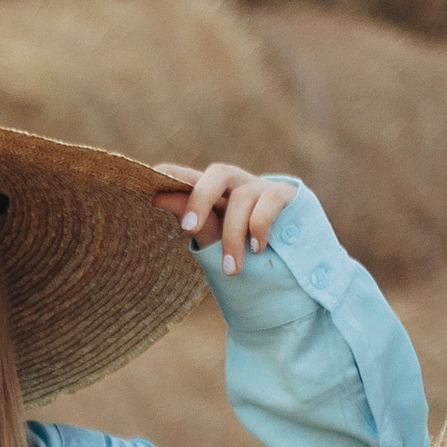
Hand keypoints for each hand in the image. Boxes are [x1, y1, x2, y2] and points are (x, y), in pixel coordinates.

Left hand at [158, 162, 295, 276]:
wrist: (293, 273)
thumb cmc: (246, 253)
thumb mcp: (217, 242)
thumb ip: (195, 221)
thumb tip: (158, 198)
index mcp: (216, 195)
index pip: (191, 177)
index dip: (173, 173)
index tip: (154, 173)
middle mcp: (238, 185)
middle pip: (217, 174)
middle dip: (200, 197)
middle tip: (188, 228)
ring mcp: (263, 188)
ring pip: (242, 198)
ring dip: (234, 237)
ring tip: (233, 270)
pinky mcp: (286, 195)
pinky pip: (268, 204)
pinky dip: (259, 227)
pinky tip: (257, 248)